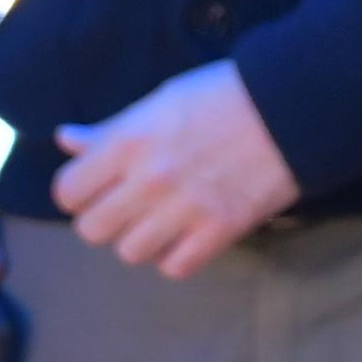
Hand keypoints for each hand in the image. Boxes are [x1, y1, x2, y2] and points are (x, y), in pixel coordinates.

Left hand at [55, 61, 300, 277]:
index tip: (98, 187)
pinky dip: (177, 255)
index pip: (68, 192)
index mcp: (129, 142)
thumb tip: (66, 140)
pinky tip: (189, 233)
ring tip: (162, 220)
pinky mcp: (220, 230)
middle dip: (107, 218)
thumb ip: (111, 128)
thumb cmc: (225, 94)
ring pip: (130, 253)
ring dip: (142, 239)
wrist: (294, 105)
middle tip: (130, 205)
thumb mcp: (162, 100)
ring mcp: (185, 209)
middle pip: (93, 230)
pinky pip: (174, 266)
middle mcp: (149, 180)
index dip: (79, 192)